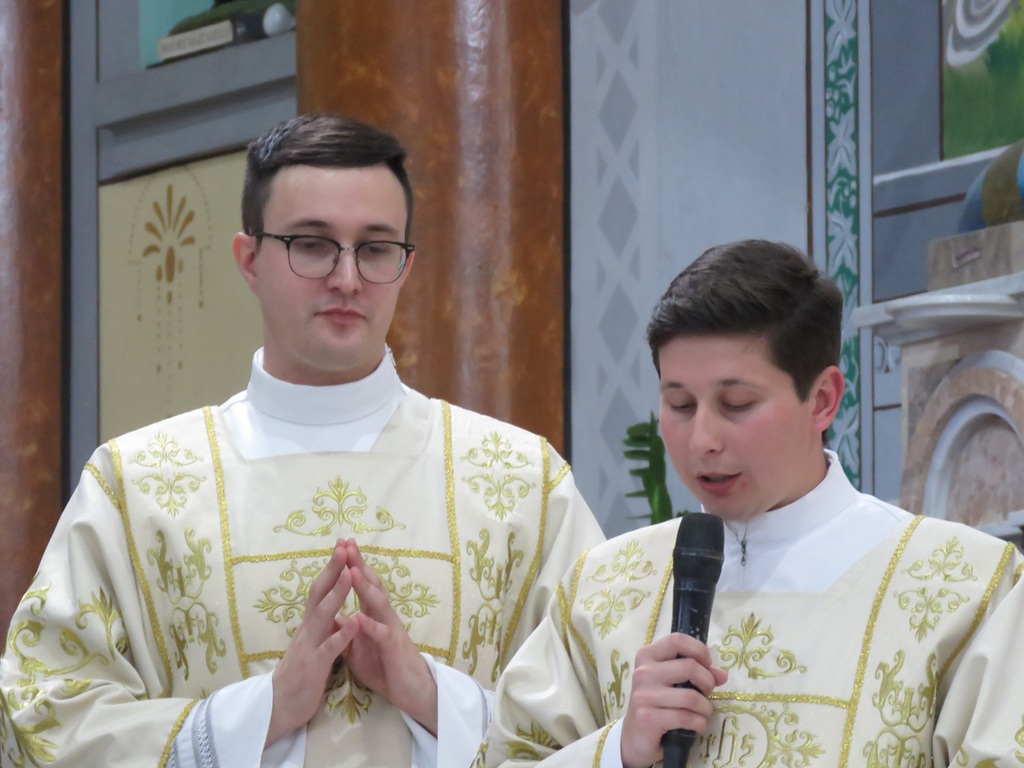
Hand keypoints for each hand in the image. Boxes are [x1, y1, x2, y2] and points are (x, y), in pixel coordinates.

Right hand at [266, 540, 357, 746]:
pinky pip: (330, 648)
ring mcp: (309, 646)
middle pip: (318, 593)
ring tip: (351, 573)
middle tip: (343, 546)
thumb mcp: (310, 644)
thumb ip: (320, 625)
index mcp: (309, 624)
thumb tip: (331, 605)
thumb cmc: (299, 676)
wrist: (278, 709)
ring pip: (323, 614)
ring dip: (338, 593)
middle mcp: (307, 630)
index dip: (331, 568)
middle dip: (332, 569)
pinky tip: (355, 621)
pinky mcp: (314, 667)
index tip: (342, 546)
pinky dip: (342, 634)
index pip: (319, 590)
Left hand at [336, 539, 439, 733]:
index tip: (340, 546)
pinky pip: (382, 634)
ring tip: (351, 571)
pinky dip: (370, 625)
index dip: (351, 565)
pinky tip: (360, 616)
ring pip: (378, 603)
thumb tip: (331, 616)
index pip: (362, 584)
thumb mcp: (359, 646)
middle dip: (358, 564)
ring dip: (364, 587)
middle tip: (347, 544)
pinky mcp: (394, 648)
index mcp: (373, 614)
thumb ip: (347, 629)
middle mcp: (384, 616)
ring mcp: (391, 629)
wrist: (411, 690)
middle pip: (372, 584)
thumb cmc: (385, 665)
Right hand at [619, 633, 727, 767]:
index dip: (699, 650)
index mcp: (647, 656)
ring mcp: (643, 696)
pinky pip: (686, 718)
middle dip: (707, 682)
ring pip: (691, 696)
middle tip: (707, 693)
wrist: (635, 737)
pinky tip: (697, 725)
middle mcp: (643, 672)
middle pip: (689, 667)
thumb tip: (722, 675)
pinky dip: (699, 723)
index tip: (706, 665)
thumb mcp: (672, 683)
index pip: (677, 640)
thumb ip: (696, 673)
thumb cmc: (657, 704)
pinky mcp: (647, 718)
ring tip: (703, 712)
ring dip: (705, 708)